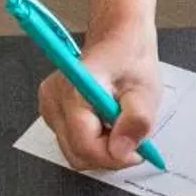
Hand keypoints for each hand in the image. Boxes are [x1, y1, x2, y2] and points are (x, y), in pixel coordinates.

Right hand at [38, 24, 162, 171]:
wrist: (116, 39)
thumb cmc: (130, 58)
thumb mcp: (146, 90)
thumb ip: (136, 121)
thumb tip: (121, 151)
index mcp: (76, 89)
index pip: (85, 145)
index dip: (113, 157)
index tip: (136, 151)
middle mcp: (55, 98)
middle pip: (76, 154)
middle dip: (108, 155)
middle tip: (131, 138)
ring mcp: (49, 105)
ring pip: (74, 152)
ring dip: (101, 148)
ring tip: (119, 124)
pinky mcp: (51, 111)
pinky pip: (72, 142)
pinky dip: (92, 141)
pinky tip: (106, 123)